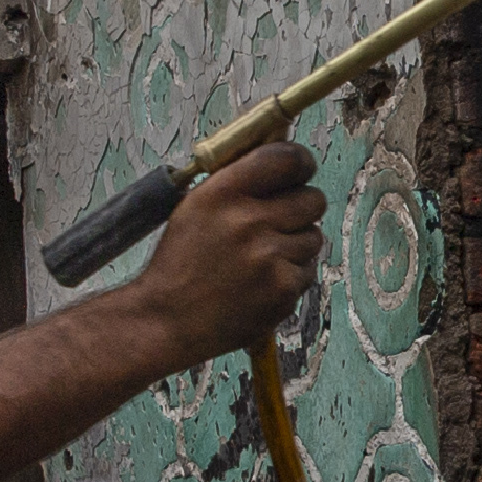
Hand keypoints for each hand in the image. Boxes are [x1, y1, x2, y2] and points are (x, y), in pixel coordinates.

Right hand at [125, 138, 324, 368]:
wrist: (167, 322)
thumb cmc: (181, 266)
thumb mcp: (194, 208)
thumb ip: (236, 182)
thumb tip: (280, 161)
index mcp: (222, 194)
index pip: (285, 159)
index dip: (301, 162)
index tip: (302, 169)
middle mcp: (247, 221)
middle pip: (312, 198)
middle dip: (303, 207)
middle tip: (283, 220)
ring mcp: (268, 257)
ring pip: (313, 236)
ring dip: (295, 246)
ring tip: (262, 259)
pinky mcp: (282, 289)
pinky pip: (307, 270)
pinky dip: (290, 276)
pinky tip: (261, 283)